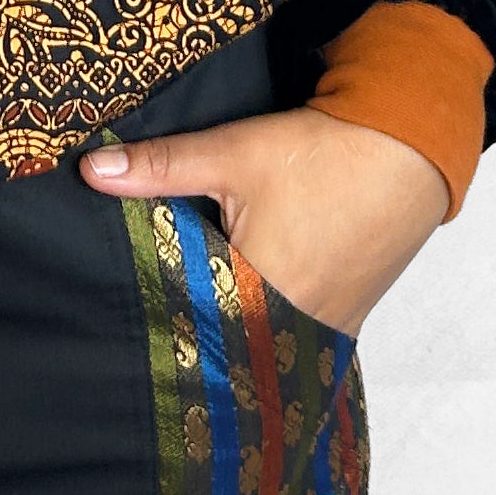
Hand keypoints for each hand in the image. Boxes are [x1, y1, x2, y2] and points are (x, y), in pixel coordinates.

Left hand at [81, 106, 448, 336]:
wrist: (405, 152)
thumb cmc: (319, 155)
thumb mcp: (230, 153)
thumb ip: (159, 167)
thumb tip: (90, 170)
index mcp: (258, 296)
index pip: (186, 322)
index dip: (152, 316)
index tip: (118, 315)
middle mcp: (292, 328)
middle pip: (222, 339)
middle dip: (186, 327)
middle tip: (137, 323)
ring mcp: (324, 331)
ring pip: (256, 342)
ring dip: (225, 329)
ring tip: (181, 319)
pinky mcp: (342, 321)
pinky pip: (289, 337)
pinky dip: (262, 326)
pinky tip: (235, 311)